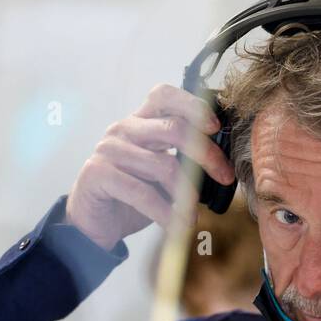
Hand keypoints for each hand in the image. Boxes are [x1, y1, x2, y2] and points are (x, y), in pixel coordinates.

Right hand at [65, 84, 235, 250]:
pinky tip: (177, 225)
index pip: (165, 95)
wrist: (96, 223)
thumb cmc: (133, 197)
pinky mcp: (97, 173)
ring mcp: (108, 149)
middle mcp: (124, 129)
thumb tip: (222, 164)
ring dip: (186, 194)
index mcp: (140, 122)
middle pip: (173, 128)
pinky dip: (166, 213)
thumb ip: (183, 161)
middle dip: (206, 154)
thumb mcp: (162, 176)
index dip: (193, 106)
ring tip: (194, 214)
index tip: (216, 128)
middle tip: (225, 177)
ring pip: (162, 165)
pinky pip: (142, 193)